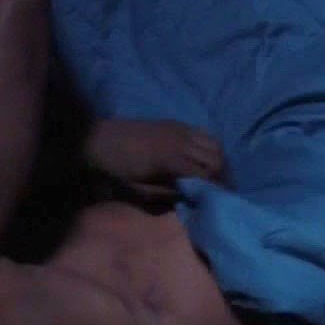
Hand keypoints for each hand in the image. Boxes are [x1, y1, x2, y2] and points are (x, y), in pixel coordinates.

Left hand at [84, 119, 226, 199]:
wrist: (100, 139)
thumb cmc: (117, 170)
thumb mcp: (139, 190)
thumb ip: (167, 195)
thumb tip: (190, 198)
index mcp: (172, 160)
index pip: (207, 175)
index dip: (218, 189)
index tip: (223, 201)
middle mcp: (181, 141)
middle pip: (217, 158)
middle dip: (224, 176)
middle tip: (223, 191)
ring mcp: (180, 129)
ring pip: (214, 144)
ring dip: (220, 161)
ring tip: (218, 176)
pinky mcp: (176, 124)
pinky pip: (204, 133)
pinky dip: (211, 147)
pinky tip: (206, 158)